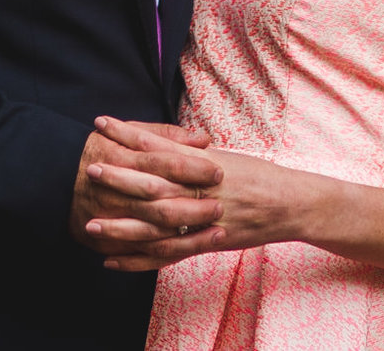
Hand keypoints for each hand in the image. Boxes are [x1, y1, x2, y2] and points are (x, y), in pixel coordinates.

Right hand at [69, 117, 222, 263]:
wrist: (54, 179)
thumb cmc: (99, 151)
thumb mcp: (126, 132)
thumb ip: (164, 134)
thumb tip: (203, 139)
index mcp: (122, 158)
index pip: (163, 163)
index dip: (192, 169)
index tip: (217, 171)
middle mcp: (117, 190)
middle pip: (162, 201)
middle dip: (194, 205)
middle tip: (220, 204)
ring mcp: (113, 217)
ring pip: (156, 231)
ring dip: (190, 233)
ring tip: (218, 230)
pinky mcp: (110, 239)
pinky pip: (143, 252)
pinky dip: (169, 253)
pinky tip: (195, 248)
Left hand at [82, 119, 333, 270]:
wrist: (293, 204)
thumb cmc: (257, 175)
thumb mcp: (222, 155)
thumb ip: (188, 149)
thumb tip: (152, 138)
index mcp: (204, 163)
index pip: (161, 146)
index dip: (130, 135)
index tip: (102, 123)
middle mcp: (202, 190)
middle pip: (156, 186)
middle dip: (121, 179)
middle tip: (90, 170)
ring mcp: (204, 219)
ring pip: (158, 226)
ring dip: (123, 226)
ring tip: (91, 224)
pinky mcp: (207, 243)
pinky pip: (169, 255)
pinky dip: (139, 260)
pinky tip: (112, 261)